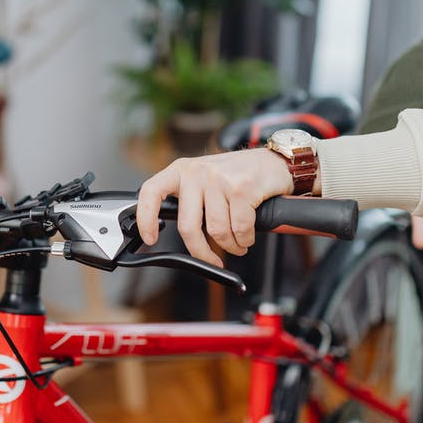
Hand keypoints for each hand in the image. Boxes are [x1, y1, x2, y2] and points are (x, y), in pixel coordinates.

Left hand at [136, 148, 292, 266]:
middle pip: (188, 226)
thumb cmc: (240, 176)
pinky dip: (245, 240)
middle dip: (201, 252)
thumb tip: (175, 232)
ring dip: (231, 245)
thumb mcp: (206, 179)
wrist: (276, 161)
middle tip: (212, 261)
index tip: (150, 238)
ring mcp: (219, 179)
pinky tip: (248, 236)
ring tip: (238, 243)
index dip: (146, 217)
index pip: (151, 191)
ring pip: (217, 231)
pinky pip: (239, 229)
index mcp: (182, 170)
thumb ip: (189, 200)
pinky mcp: (241, 188)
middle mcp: (197, 172)